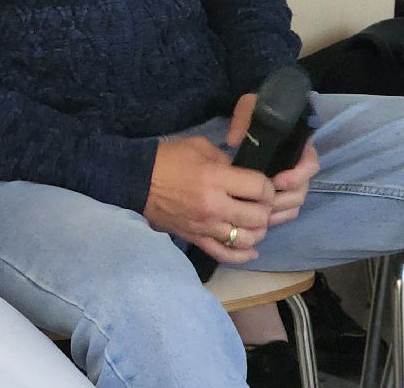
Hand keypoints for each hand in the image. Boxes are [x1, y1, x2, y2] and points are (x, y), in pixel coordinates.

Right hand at [144, 136, 275, 266]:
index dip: (268, 187)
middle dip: (265, 209)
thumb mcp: (198, 146)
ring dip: (256, 231)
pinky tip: (251, 249)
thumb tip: (241, 175)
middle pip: (259, 217)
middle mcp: (214, 206)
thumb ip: (225, 160)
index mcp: (215, 179)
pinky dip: (242, 255)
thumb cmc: (167, 158)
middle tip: (259, 202)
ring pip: (247, 239)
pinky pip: (224, 254)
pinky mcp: (196, 238)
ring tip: (252, 220)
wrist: (135, 180)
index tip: (262, 184)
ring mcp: (205, 226)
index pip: (260, 189)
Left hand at [227, 92, 319, 226]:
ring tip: (258, 211)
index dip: (297, 176)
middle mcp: (298, 165)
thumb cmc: (258, 111)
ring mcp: (291, 180)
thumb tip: (233, 141)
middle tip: (262, 202)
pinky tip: (260, 218)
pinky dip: (277, 216)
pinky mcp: (281, 192)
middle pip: (302, 190)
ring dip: (279, 210)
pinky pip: (286, 211)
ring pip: (294, 203)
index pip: (310, 164)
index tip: (277, 180)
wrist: (256, 117)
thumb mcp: (251, 106)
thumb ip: (244, 117)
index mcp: (298, 145)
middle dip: (284, 198)